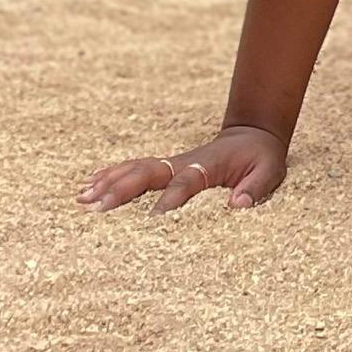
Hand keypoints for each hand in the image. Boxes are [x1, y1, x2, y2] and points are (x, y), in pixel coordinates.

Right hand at [80, 125, 288, 214]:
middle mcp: (183, 163)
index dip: (170, 200)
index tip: (153, 219)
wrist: (253, 132)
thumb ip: (256, 186)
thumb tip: (237, 205)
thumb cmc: (261, 156)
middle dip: (121, 190)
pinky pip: (135, 168)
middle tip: (95, 207)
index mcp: (207, 166)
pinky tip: (89, 185)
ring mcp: (171, 163)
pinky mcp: (165, 167)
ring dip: (109, 182)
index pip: (184, 183)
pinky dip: (112, 174)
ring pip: (135, 169)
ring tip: (81, 199)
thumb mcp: (270, 169)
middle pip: (148, 174)